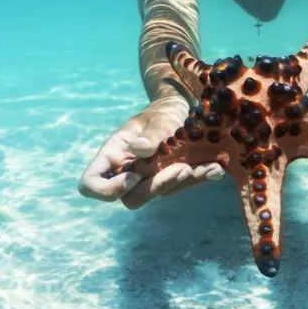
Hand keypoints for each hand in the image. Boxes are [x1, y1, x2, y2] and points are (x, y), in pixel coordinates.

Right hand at [77, 96, 224, 209]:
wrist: (182, 109)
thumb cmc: (161, 111)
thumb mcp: (157, 117)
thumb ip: (151, 133)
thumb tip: (140, 150)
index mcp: (113, 156)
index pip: (91, 184)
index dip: (107, 189)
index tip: (133, 176)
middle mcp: (128, 172)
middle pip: (130, 198)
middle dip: (156, 187)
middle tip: (182, 168)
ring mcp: (149, 180)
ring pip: (160, 195)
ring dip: (183, 183)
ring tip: (208, 167)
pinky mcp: (171, 181)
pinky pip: (183, 186)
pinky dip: (200, 178)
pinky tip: (217, 169)